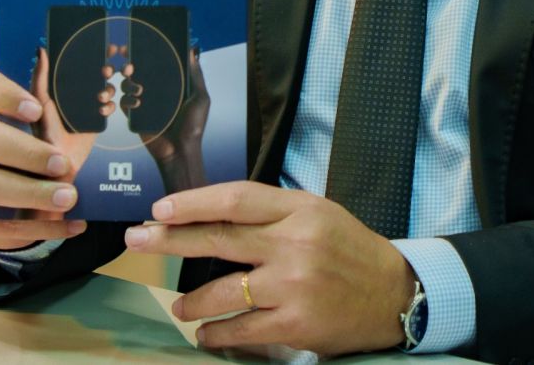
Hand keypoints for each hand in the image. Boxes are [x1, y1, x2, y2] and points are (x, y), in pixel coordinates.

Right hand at [0, 52, 88, 249]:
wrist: (10, 209)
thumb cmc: (33, 158)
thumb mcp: (43, 130)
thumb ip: (48, 101)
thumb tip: (50, 52)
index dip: (2, 94)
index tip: (35, 109)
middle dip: (25, 151)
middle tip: (64, 164)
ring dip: (31, 192)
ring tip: (70, 197)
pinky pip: (1, 224)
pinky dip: (44, 227)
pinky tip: (74, 224)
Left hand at [33, 45, 114, 177]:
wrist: (60, 164)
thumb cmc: (43, 132)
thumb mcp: (40, 101)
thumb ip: (41, 78)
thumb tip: (41, 50)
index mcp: (60, 85)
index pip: (78, 61)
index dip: (93, 53)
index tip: (106, 47)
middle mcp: (75, 93)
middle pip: (96, 72)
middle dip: (105, 68)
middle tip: (108, 70)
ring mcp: (87, 106)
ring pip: (106, 87)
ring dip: (108, 88)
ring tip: (102, 96)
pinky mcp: (97, 120)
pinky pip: (110, 105)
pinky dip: (110, 105)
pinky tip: (104, 110)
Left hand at [122, 182, 413, 356]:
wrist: (396, 295)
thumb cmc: (350, 252)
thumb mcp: (318, 214)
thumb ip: (272, 213)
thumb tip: (212, 216)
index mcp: (300, 209)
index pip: (235, 199)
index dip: (192, 203)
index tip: (160, 210)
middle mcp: (295, 243)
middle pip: (218, 238)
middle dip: (169, 240)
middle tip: (137, 240)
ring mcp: (294, 285)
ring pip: (222, 291)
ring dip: (191, 301)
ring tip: (179, 307)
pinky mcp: (295, 324)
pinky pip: (241, 330)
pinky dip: (216, 334)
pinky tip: (205, 334)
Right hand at [124, 45, 210, 187]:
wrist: (179, 151)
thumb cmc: (193, 126)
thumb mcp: (200, 98)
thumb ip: (195, 76)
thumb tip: (191, 51)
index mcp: (171, 84)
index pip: (157, 64)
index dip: (147, 54)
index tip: (139, 43)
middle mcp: (156, 91)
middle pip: (138, 71)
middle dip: (130, 65)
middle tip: (129, 66)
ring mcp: (144, 102)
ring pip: (127, 84)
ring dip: (128, 83)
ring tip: (139, 90)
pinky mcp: (135, 115)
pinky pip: (124, 103)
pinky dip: (127, 100)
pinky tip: (137, 104)